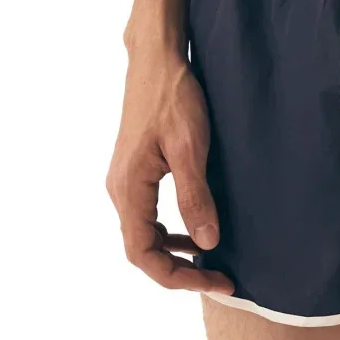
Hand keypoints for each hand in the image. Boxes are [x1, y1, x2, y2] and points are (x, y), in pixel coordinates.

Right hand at [106, 51, 234, 294]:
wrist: (156, 58)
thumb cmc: (173, 96)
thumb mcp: (190, 145)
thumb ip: (195, 196)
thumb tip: (207, 243)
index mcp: (129, 188)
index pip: (144, 254)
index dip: (178, 277)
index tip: (215, 281)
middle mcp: (119, 189)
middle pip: (141, 251)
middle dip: (179, 271)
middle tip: (219, 277)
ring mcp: (124, 180)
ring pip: (143, 235)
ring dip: (173, 253)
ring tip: (209, 262)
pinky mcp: (133, 170)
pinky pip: (146, 216)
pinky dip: (168, 232)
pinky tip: (191, 231)